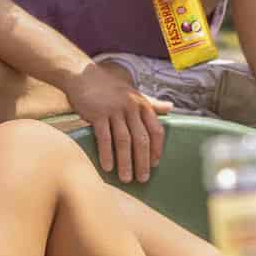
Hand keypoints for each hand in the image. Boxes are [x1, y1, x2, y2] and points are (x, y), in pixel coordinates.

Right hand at [67, 61, 171, 184]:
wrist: (83, 75)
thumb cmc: (110, 88)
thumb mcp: (133, 94)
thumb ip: (152, 103)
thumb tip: (172, 107)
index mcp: (142, 104)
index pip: (156, 130)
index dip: (157, 149)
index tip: (154, 165)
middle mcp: (131, 107)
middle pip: (141, 139)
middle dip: (142, 161)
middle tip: (142, 179)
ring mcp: (114, 110)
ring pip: (123, 141)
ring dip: (125, 162)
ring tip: (126, 179)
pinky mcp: (97, 114)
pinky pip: (104, 138)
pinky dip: (107, 154)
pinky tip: (108, 167)